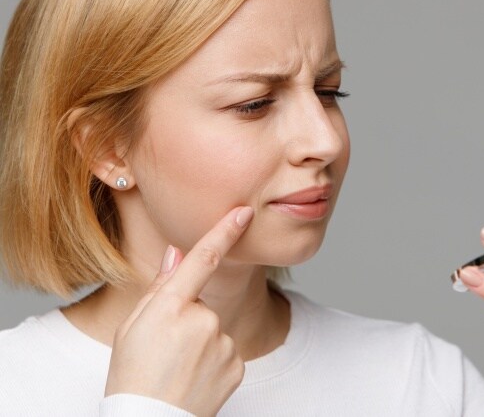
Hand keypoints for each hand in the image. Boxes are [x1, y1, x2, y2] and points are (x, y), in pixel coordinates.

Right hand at [104, 206, 253, 415]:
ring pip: (214, 329)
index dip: (225, 231)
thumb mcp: (132, 327)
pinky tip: (194, 377)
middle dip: (187, 319)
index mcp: (171, 306)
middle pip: (201, 304)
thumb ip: (159, 287)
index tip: (244, 212)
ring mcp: (223, 342)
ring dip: (200, 342)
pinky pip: (226, 350)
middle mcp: (202, 319)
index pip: (203, 258)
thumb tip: (176, 254)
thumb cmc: (132, 374)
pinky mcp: (237, 363)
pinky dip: (213, 360)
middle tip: (166, 350)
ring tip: (177, 368)